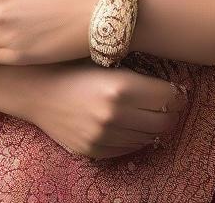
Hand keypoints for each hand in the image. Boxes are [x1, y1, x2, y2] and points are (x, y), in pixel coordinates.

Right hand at [18, 59, 189, 160]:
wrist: (37, 89)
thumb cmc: (74, 67)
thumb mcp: (107, 62)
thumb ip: (137, 75)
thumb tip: (174, 87)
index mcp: (121, 86)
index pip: (169, 98)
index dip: (177, 94)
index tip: (177, 91)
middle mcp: (115, 114)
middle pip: (164, 123)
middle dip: (170, 114)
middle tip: (167, 104)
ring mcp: (104, 136)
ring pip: (148, 138)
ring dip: (151, 126)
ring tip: (145, 113)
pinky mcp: (94, 151)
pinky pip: (128, 149)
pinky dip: (133, 138)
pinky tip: (127, 123)